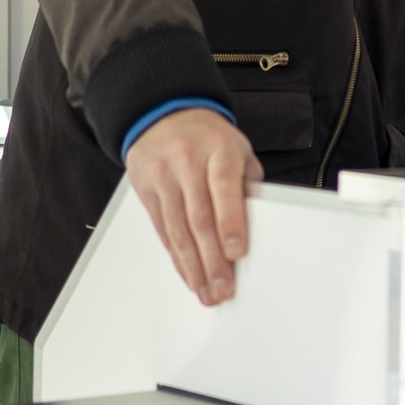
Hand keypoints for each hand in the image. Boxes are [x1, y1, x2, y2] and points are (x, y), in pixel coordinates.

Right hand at [124, 109, 262, 305]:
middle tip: (221, 288)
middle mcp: (188, 164)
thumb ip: (248, 184)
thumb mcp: (238, 149)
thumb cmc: (208, 137)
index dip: (230, 225)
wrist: (163, 114)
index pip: (224, 191)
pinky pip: (162, 230)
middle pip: (199, 219)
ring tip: (205, 290)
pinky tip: (187, 273)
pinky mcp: (146, 191)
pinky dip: (176, 256)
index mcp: (218, 151)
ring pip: (177, 229)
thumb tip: (257, 223)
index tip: (237, 254)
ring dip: (192, 266)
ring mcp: (163, 178)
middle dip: (212, 260)